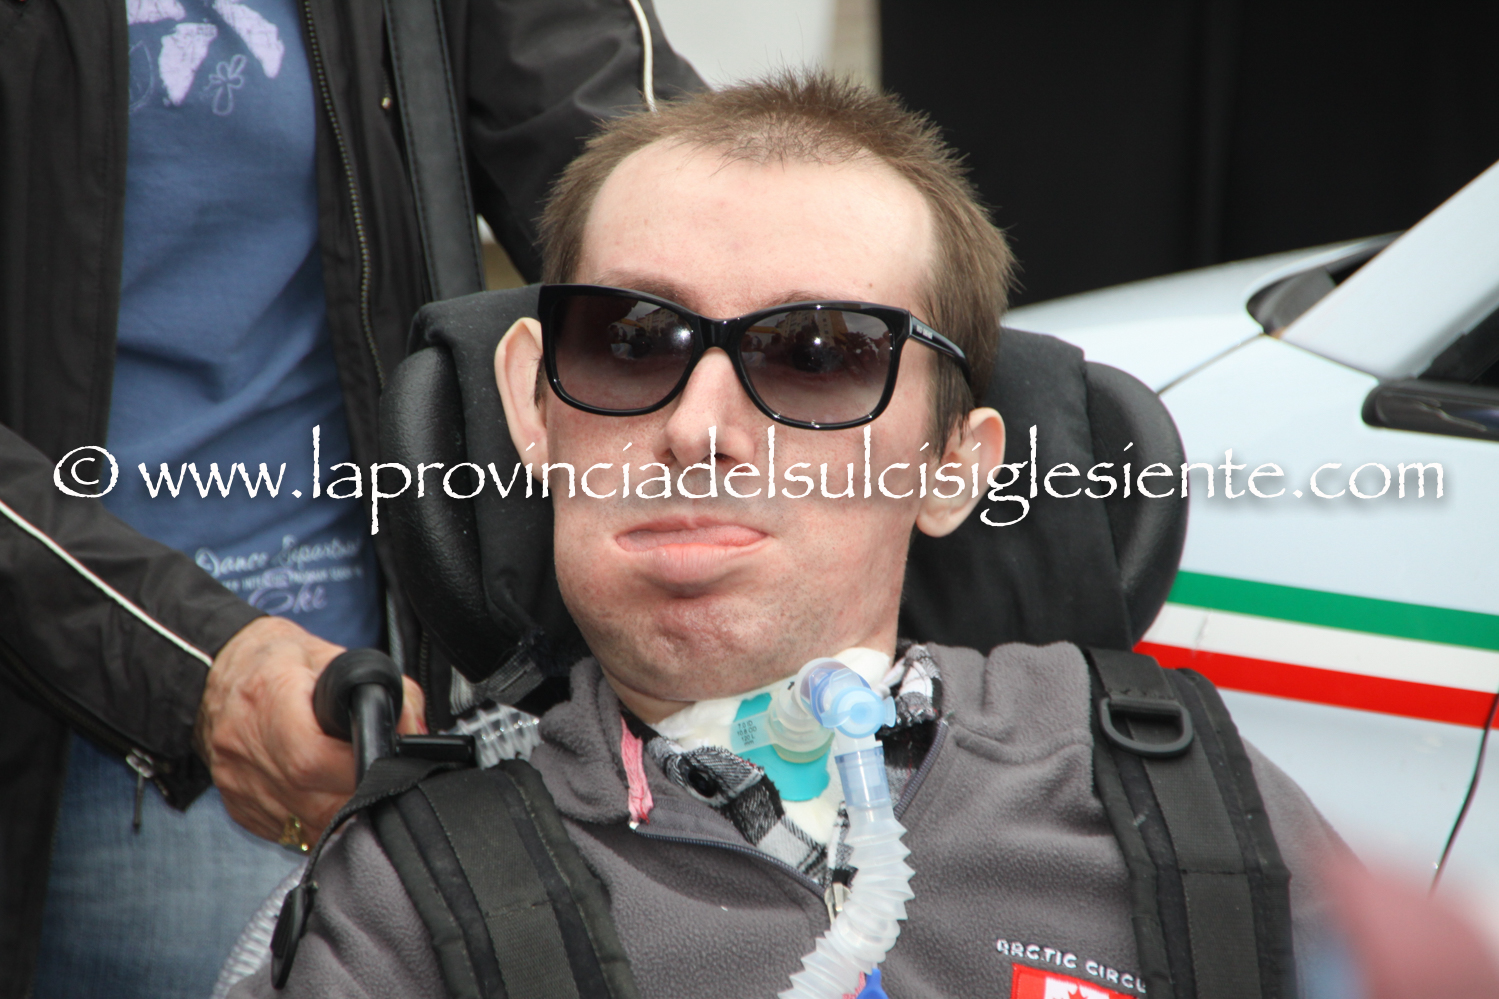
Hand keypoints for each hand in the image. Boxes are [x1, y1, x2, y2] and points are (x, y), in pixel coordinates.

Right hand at [196, 615, 425, 841]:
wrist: (220, 672)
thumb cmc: (279, 661)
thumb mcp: (335, 656)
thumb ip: (385, 689)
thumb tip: (414, 732)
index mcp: (268, 697)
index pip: (311, 757)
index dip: (354, 769)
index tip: (380, 762)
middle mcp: (243, 744)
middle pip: (312, 800)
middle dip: (357, 796)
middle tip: (378, 778)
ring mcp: (237, 781)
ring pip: (303, 826)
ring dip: (341, 816)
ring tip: (355, 787)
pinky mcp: (238, 806)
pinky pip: (287, 833)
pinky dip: (315, 823)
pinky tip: (325, 797)